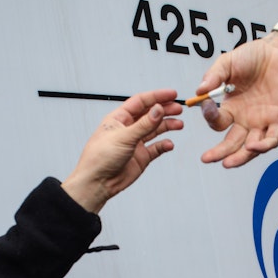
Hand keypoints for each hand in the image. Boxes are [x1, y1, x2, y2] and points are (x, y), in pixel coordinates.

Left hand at [61, 89, 183, 213]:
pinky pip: (156, 148)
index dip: (157, 96)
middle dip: (165, 110)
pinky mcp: (141, 157)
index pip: (141, 102)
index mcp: (119, 118)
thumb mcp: (124, 137)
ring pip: (155, 130)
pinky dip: (164, 145)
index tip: (172, 94)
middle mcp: (128, 128)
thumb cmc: (100, 157)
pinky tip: (169, 144)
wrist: (98, 183)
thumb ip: (144, 124)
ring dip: (167, 126)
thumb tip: (158, 109)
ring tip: (179, 125)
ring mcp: (135, 142)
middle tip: (179, 109)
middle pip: (150, 114)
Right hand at [196, 31, 277, 167]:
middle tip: (206, 158)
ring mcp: (262, 120)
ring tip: (227, 163)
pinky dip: (262, 146)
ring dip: (240, 157)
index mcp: (231, 108)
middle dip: (219, 152)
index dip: (209, 117)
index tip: (206, 105)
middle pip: (231, 143)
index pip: (217, 122)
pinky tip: (252, 146)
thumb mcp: (227, 63)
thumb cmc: (253, 56)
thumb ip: (213, 76)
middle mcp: (245, 118)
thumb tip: (199, 92)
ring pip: (250, 148)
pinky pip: (271, 139)